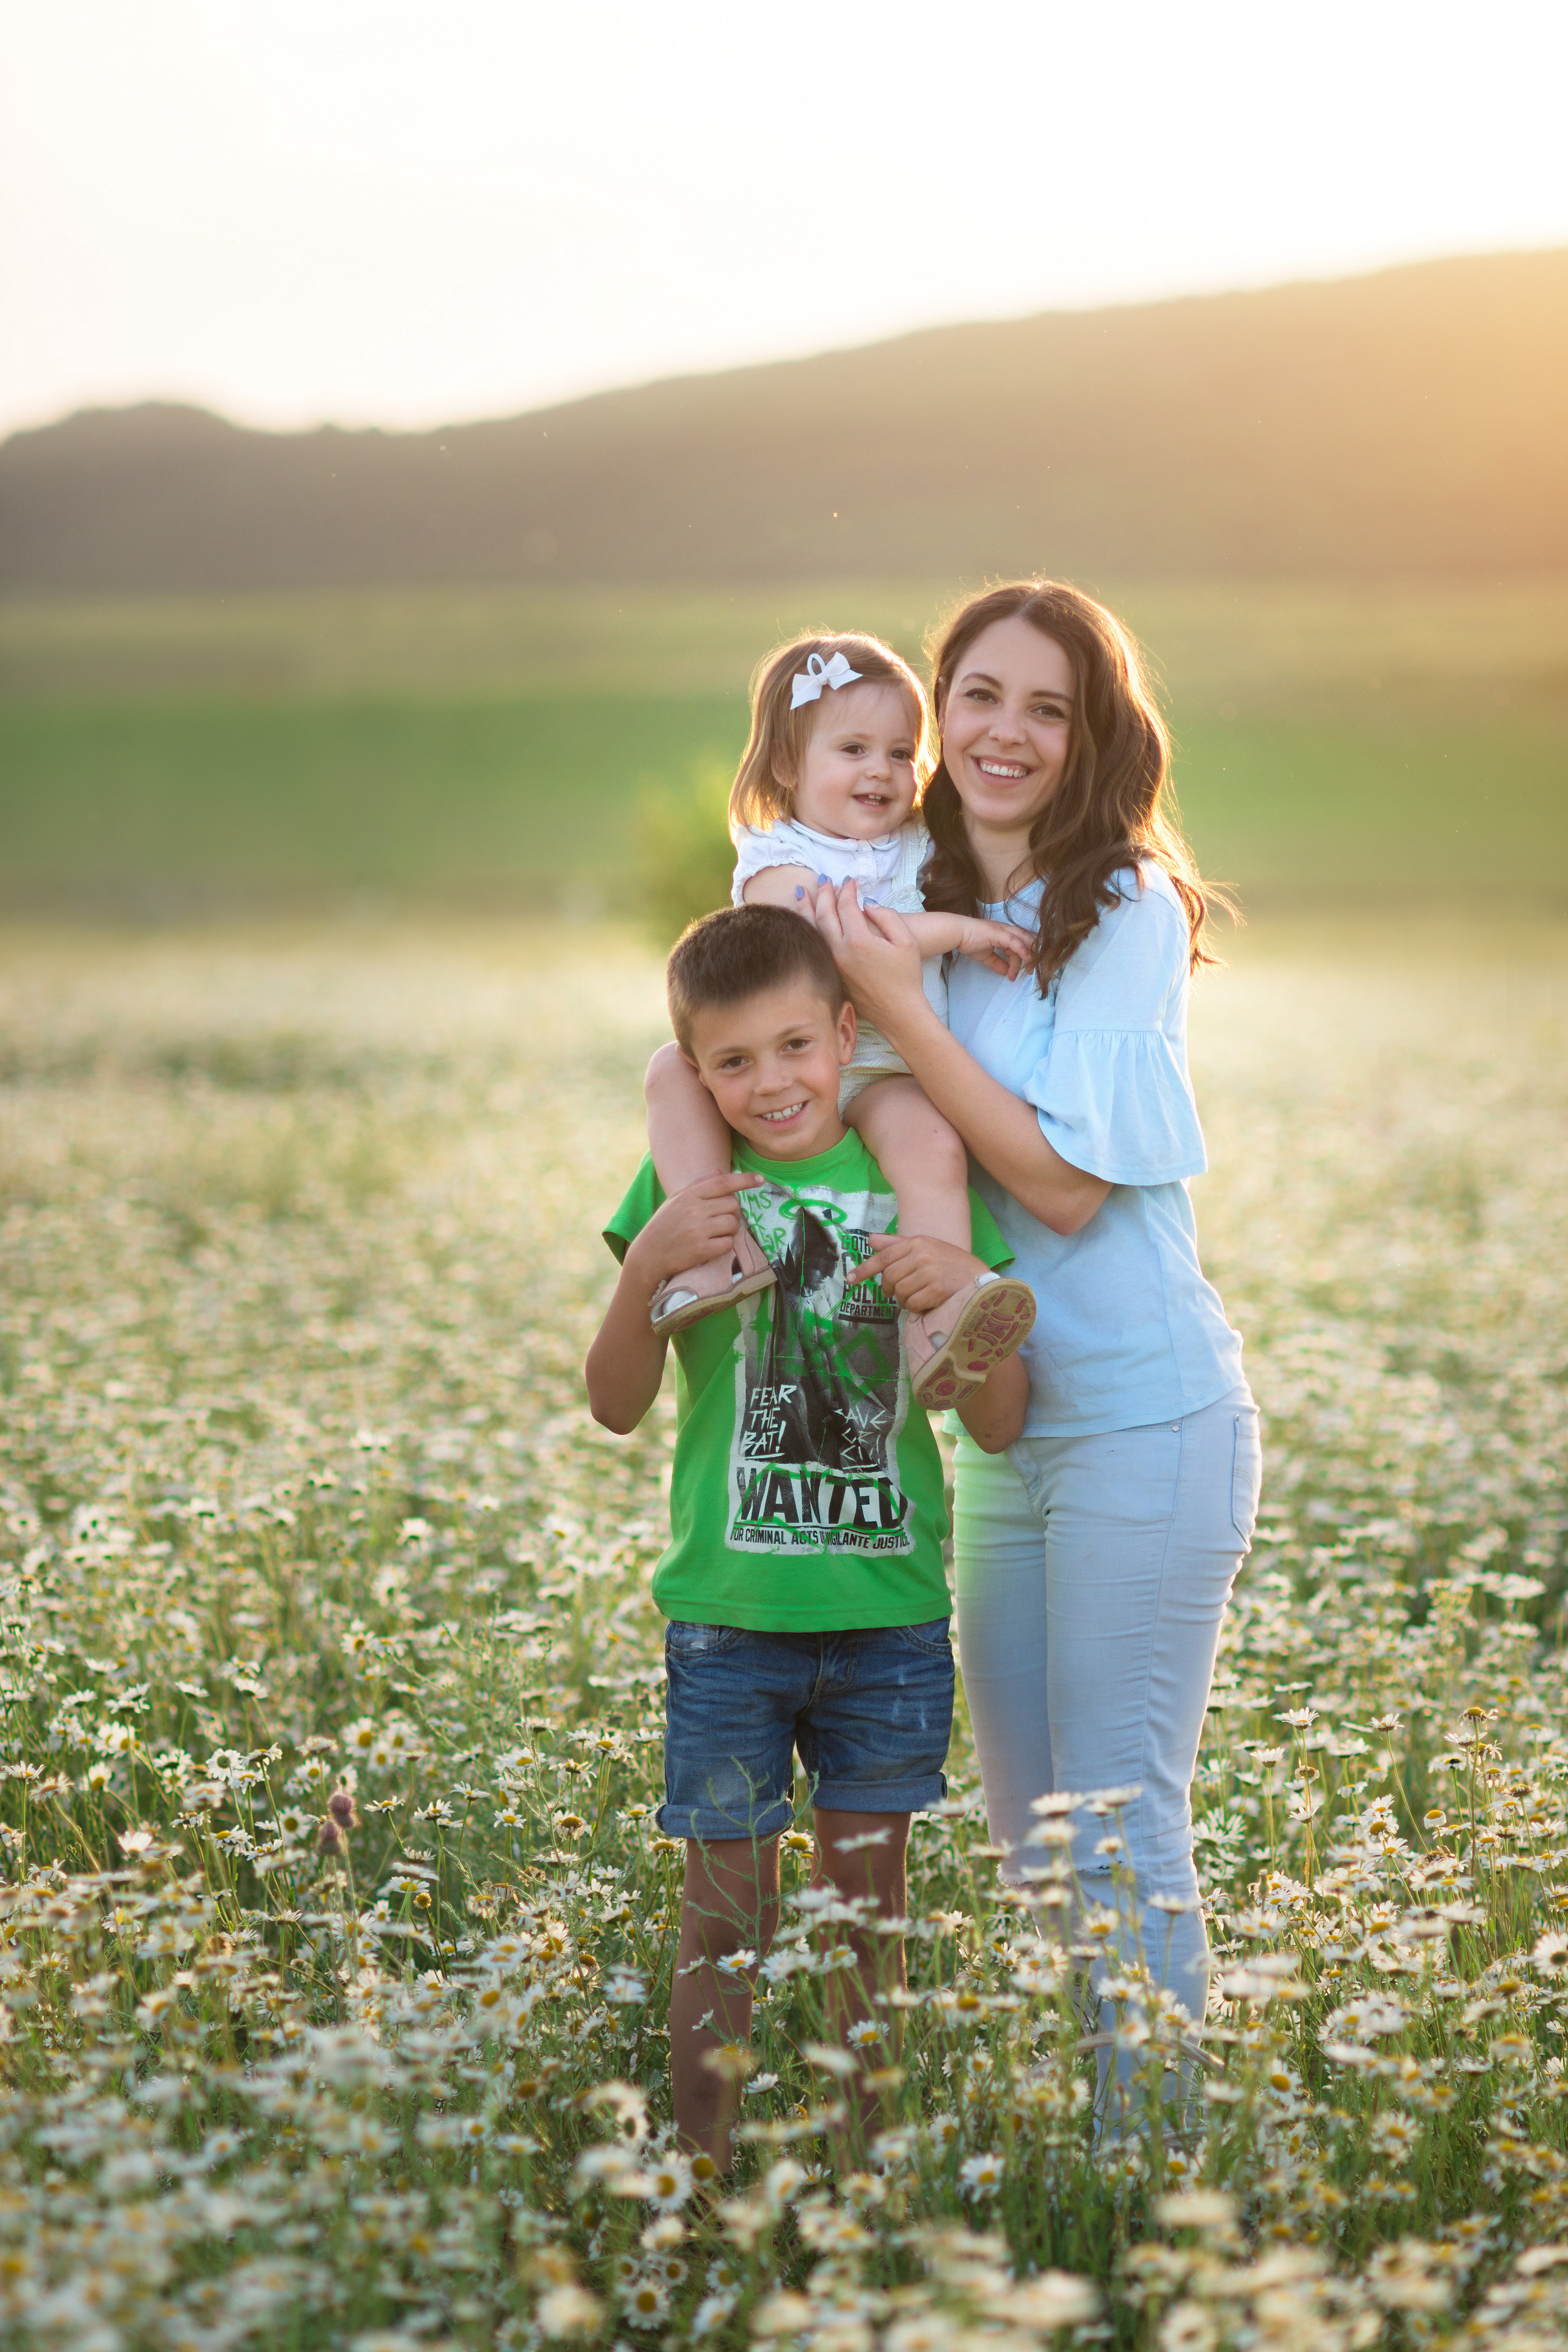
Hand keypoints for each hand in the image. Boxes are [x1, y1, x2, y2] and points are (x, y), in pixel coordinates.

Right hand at [624, 1172, 761, 1295]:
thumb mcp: (676, 1201)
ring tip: (715, 1234)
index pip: (723, 1182)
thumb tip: (720, 1171)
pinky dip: (724, 1246)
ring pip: (733, 1224)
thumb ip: (698, 1185)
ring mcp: (698, 1230)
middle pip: (733, 1205)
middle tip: (721, 1221)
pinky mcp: (702, 1250)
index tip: (760, 1180)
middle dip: (733, 1213)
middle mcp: (694, 1210)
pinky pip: (728, 1244)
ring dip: (729, 1230)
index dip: (744, 1180)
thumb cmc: (663, 1226)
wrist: (648, 1256)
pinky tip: (712, 1247)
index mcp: (689, 1195)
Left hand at [814, 880, 932, 1037]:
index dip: (848, 890)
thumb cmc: (907, 976)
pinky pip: (815, 946)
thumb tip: (867, 904)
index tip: (851, 881)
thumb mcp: (906, 941)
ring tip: (801, 892)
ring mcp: (832, 964)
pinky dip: (808, 929)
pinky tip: (806, 922)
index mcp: (858, 940)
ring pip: (813, 930)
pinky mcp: (831, 974)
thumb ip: (887, 916)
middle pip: (824, 914)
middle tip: (825, 881)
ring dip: (806, 908)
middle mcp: (840, 951)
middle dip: (824, 894)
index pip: (846, 905)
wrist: (899, 1012)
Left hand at [846, 1233, 986, 1314]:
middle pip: (889, 1277)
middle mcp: (922, 1255)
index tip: (849, 1280)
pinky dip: (915, 1308)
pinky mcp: (937, 1290)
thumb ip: (898, 1245)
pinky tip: (927, 1303)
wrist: (981, 1281)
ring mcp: (930, 1272)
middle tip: (897, 1293)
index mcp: (918, 1242)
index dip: (864, 1269)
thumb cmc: (951, 1265)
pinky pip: (912, 1304)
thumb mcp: (927, 1248)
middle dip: (889, 1289)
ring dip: (904, 1300)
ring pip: (899, 1292)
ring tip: (917, 1296)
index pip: (884, 1256)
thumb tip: (871, 1239)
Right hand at [956, 917, 1034, 982]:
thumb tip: (1006, 973)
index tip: (1019, 973)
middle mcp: (1007, 929)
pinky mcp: (1000, 933)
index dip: (1021, 960)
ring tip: (1028, 970)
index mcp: (1004, 933)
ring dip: (1028, 956)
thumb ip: (998, 964)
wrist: (958, 934)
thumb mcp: (987, 957)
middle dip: (1032, 955)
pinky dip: (1022, 950)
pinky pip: (1015, 942)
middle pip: (1027, 940)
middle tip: (1030, 971)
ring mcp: (1004, 930)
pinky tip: (1027, 960)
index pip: (1019, 945)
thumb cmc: (969, 942)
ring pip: (1024, 941)